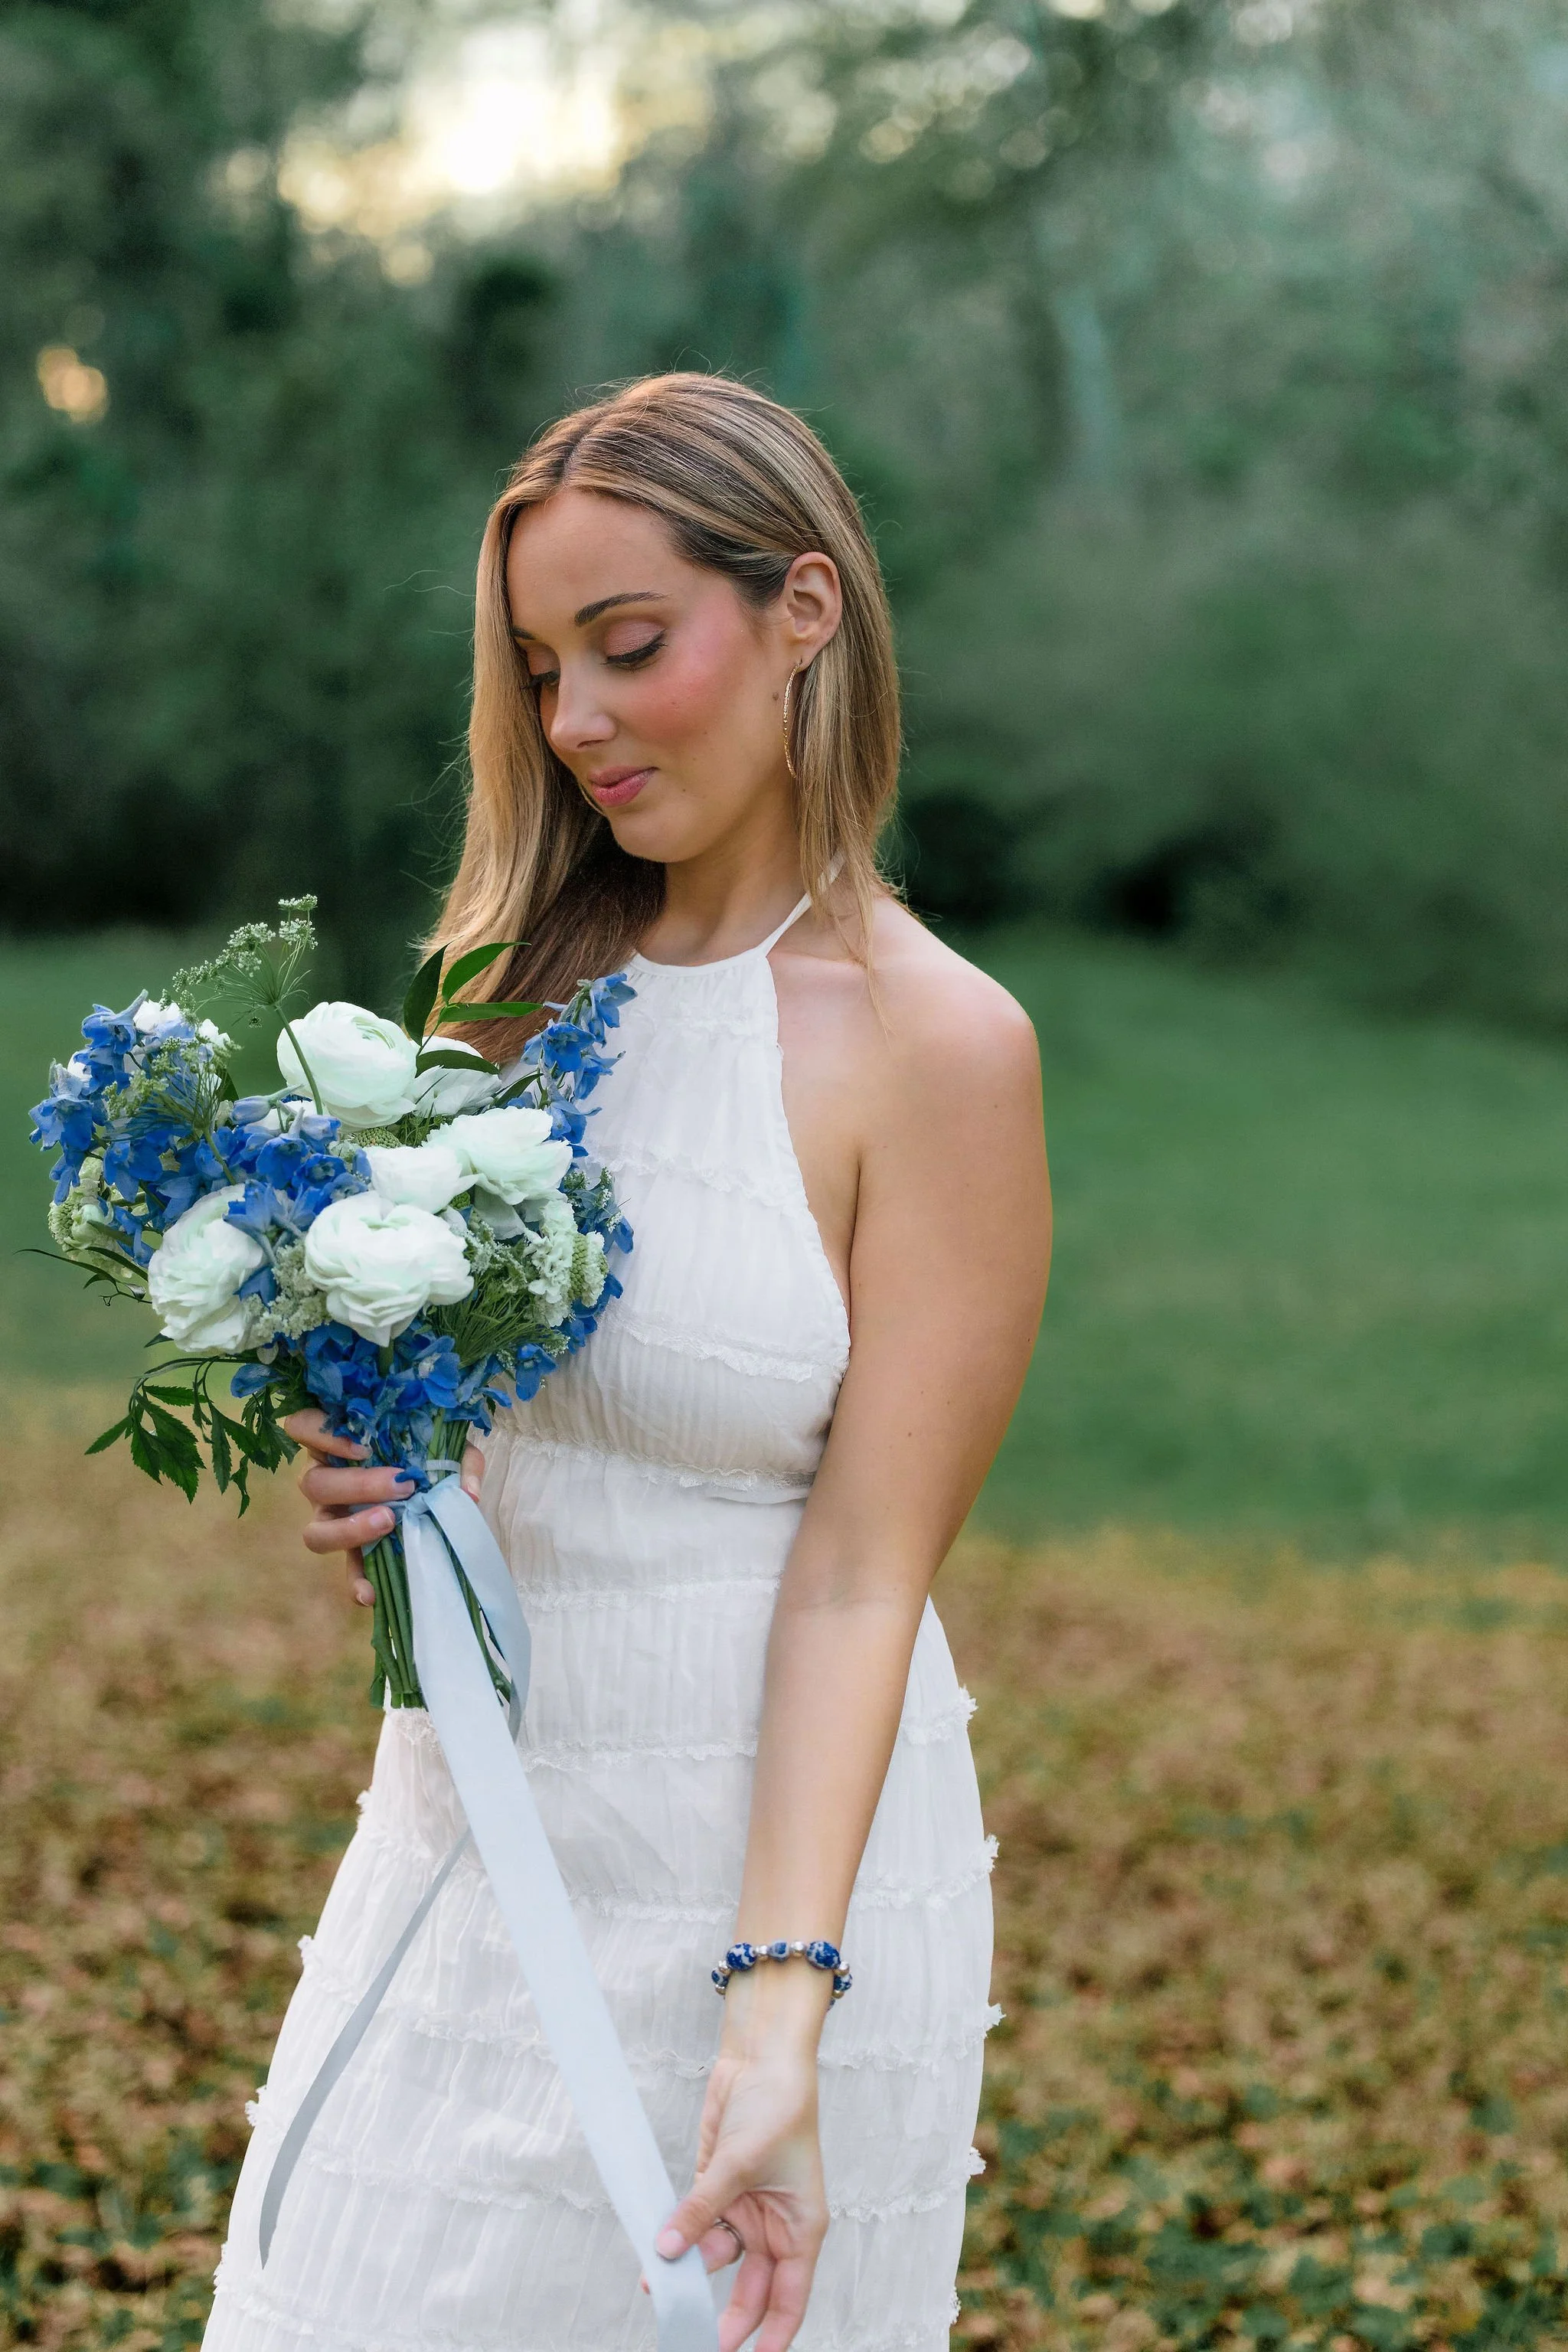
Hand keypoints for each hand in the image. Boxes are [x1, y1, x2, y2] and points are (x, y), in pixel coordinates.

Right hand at [282, 1409, 484, 1606]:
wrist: (434, 1489)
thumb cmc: (426, 1455)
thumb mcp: (445, 1448)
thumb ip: (460, 1462)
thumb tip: (467, 1494)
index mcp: (336, 1443)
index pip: (302, 1427)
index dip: (320, 1434)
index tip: (363, 1446)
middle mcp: (324, 1480)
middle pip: (314, 1483)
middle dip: (357, 1486)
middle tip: (401, 1488)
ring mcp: (331, 1518)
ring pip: (316, 1530)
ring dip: (349, 1530)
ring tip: (388, 1523)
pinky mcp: (350, 1550)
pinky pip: (344, 1569)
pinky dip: (357, 1581)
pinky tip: (372, 1592)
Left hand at [653, 2025, 828, 2351]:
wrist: (762, 2058)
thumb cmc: (779, 2107)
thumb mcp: (741, 2163)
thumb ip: (702, 2209)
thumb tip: (668, 2250)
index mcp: (802, 2229)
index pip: (789, 2299)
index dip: (770, 2336)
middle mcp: (775, 2226)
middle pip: (750, 2289)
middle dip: (725, 2318)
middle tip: (694, 2337)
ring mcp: (745, 2208)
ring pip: (718, 2258)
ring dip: (691, 2270)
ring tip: (662, 2287)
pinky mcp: (717, 2189)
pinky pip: (697, 2226)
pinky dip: (678, 2238)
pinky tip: (656, 2252)